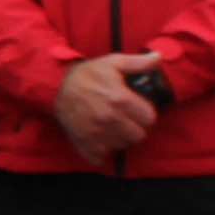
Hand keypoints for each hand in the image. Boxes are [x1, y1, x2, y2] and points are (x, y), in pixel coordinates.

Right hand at [51, 54, 166, 160]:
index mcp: (120, 99)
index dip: (145, 112)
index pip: (149, 118)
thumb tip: (159, 57)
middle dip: (134, 127)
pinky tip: (99, 138)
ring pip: (122, 146)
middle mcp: (110, 119)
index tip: (136, 108)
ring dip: (120, 138)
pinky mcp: (84, 144)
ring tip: (112, 126)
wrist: (54, 86)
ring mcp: (96, 134)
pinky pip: (102, 157)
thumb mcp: (113, 62)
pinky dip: (102, 151)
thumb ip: (138, 63)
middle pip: (138, 135)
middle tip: (125, 118)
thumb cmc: (87, 74)